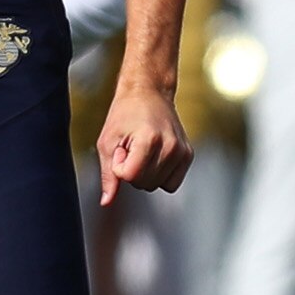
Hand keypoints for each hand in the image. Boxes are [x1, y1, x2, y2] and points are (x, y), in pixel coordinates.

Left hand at [96, 83, 192, 205]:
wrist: (148, 93)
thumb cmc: (125, 113)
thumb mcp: (107, 141)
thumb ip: (108, 174)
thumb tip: (107, 201)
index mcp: (150, 139)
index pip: (130, 176)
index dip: (120, 167)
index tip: (121, 149)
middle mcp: (170, 146)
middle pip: (143, 183)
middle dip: (132, 170)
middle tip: (132, 147)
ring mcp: (182, 151)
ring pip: (156, 186)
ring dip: (145, 173)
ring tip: (143, 150)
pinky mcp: (188, 155)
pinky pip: (171, 184)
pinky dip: (159, 176)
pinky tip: (155, 158)